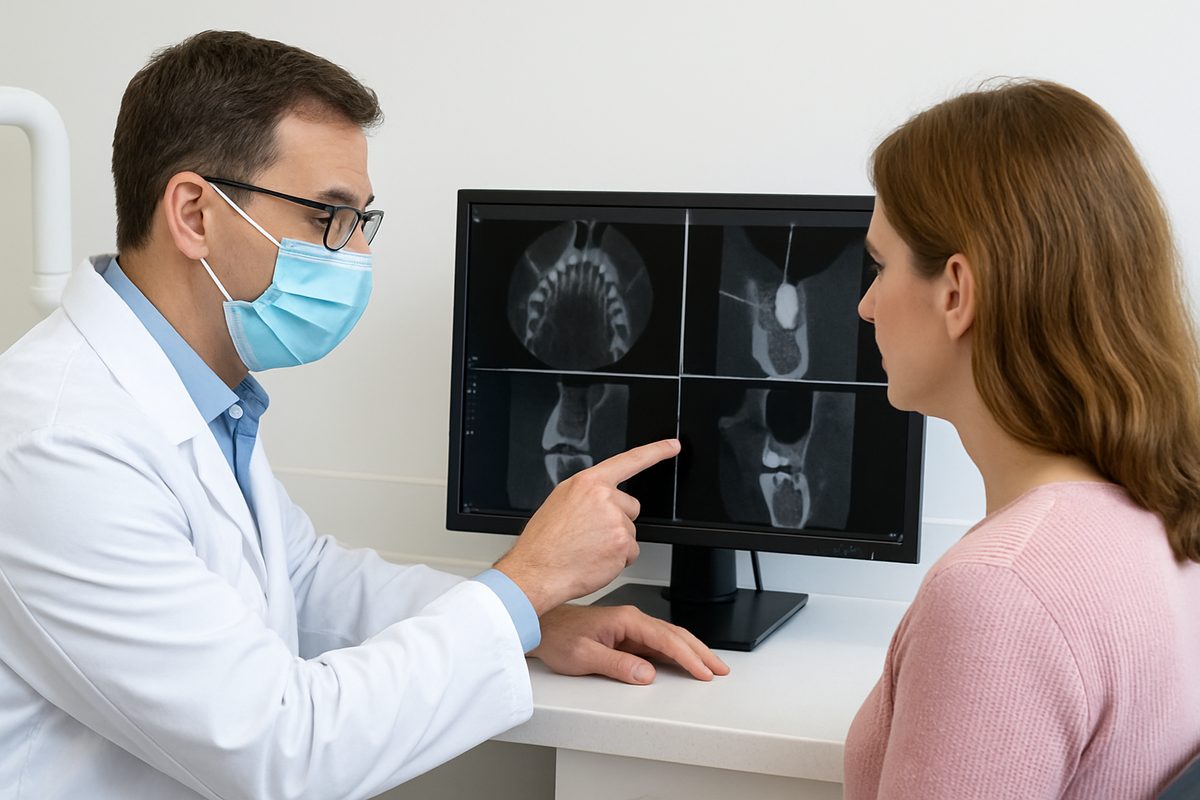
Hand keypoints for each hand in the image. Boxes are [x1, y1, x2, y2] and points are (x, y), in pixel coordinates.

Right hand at [495, 439, 680, 614]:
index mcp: (587, 483)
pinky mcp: (623, 544)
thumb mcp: (560, 503)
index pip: (630, 460)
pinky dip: (616, 561)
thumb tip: (603, 498)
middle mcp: (604, 497)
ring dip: (615, 544)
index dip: (656, 451)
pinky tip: (595, 560)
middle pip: (631, 507)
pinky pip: (631, 553)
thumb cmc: (544, 543)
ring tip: (587, 549)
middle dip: (618, 521)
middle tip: (590, 535)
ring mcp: (615, 520)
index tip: (673, 446)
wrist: (536, 571)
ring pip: (630, 532)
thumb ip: (587, 495)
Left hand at [531, 603, 729, 684]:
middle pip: (674, 635)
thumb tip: (646, 674)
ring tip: (710, 666)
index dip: (688, 657)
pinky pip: (657, 643)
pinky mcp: (625, 635)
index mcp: (625, 620)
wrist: (539, 626)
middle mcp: (630, 620)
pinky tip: (685, 661)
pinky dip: (676, 652)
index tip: (703, 672)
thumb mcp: (584, 656)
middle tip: (719, 669)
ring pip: (669, 638)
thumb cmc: (557, 636)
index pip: (665, 639)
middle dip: (700, 652)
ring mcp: (629, 627)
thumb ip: (616, 666)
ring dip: (691, 651)